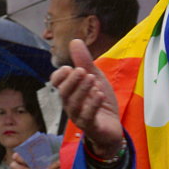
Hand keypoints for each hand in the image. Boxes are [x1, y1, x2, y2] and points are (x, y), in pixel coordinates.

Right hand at [50, 39, 123, 157]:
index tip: (70, 67)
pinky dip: (93, 105)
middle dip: (72, 80)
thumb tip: (74, 40)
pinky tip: (100, 95)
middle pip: (63, 93)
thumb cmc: (100, 103)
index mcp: (70, 92)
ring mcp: (79, 117)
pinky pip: (87, 117)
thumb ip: (85, 62)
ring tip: (93, 80)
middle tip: (83, 71)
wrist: (111, 127)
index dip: (60, 75)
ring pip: (74, 104)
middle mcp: (70, 104)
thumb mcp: (96, 78)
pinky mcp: (90, 126)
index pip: (56, 83)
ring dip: (82, 90)